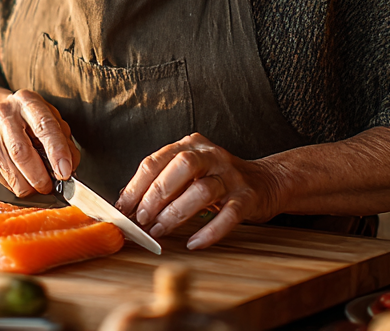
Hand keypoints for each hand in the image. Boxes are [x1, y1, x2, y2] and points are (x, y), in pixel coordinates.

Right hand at [0, 90, 80, 197]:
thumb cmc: (32, 121)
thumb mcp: (53, 121)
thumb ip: (65, 143)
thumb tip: (68, 170)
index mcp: (27, 102)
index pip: (44, 127)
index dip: (56, 152)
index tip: (64, 172)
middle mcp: (4, 114)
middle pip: (21, 153)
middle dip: (40, 177)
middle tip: (50, 187)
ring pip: (12, 173)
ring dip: (30, 187)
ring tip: (39, 184)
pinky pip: (3, 181)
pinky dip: (18, 186)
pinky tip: (24, 178)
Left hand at [114, 133, 284, 249]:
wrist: (266, 182)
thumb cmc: (217, 180)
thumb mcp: (188, 174)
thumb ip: (160, 182)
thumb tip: (125, 201)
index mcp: (190, 146)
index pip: (156, 161)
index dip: (136, 186)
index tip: (122, 208)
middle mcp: (211, 155)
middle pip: (180, 168)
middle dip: (156, 195)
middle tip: (142, 219)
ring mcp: (231, 175)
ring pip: (202, 191)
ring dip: (176, 213)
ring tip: (160, 231)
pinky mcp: (248, 197)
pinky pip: (228, 215)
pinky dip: (209, 231)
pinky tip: (194, 243)